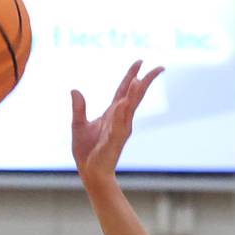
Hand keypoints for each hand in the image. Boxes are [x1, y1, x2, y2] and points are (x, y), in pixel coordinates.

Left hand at [71, 61, 162, 188]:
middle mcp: (120, 119)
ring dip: (135, 94)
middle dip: (146, 81)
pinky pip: (119, 125)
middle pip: (135, 96)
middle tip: (160, 67)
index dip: (131, 75)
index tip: (140, 61)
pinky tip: (123, 103)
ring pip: (130, 108)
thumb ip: (79, 108)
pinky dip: (121, 114)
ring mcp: (120, 130)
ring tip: (140, 79)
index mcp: (112, 113)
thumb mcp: (78, 125)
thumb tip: (74, 90)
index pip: (124, 90)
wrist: (89, 173)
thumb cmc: (87, 152)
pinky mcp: (114, 141)